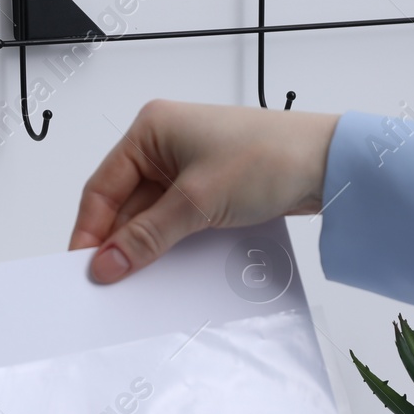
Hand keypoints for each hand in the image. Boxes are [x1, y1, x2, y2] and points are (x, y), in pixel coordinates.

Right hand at [70, 100, 339, 283]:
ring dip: (145, 246)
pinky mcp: (209, 186)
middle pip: (123, 204)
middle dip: (118, 243)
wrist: (330, 163)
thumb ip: (147, 237)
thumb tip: (107, 264)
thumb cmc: (271, 157)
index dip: (89, 231)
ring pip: (149, 216)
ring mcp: (188, 165)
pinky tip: (167, 267)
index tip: (84, 269)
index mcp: (150, 129)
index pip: (102, 187)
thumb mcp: (197, 201)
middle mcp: (164, 143)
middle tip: (109, 283)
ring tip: (138, 279)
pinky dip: (169, 243)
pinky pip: (175, 220)